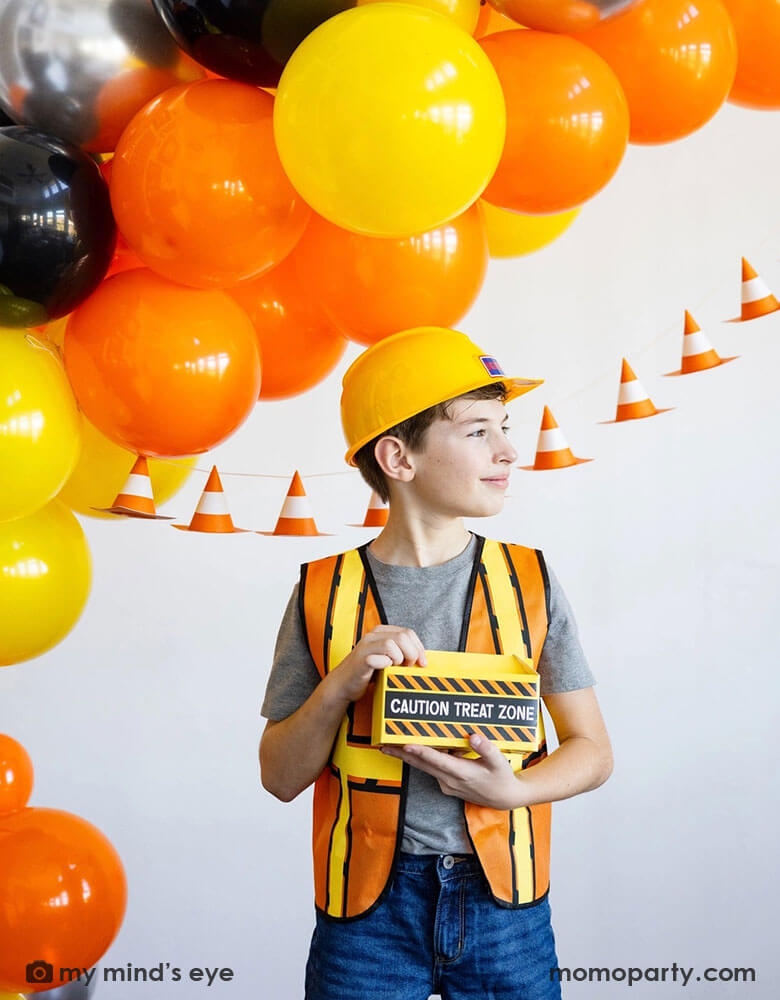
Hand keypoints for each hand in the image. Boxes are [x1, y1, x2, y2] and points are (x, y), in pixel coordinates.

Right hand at [331, 625, 426, 704]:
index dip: (419, 648)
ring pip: (393, 644)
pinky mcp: (362, 658)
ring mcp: (366, 646)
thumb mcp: (385, 658)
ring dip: (400, 659)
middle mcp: (373, 636)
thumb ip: (400, 653)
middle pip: (403, 636)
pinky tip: (384, 670)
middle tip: (408, 666)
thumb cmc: (365, 672)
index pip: (408, 633)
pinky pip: (382, 657)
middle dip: (412, 653)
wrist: (343, 685)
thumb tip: (421, 657)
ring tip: (395, 668)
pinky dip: (387, 665)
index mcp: (381, 632)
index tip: (422, 662)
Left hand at [381, 733, 526, 810]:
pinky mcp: (447, 784)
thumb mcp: (500, 762)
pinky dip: (423, 759)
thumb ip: (486, 749)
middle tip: (383, 746)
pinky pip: (432, 769)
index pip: (437, 761)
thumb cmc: (502, 778)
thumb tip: (474, 736)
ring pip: (424, 767)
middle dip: (402, 755)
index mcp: (462, 774)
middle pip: (422, 765)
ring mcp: (446, 784)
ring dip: (407, 757)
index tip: (405, 745)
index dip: (420, 752)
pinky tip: (416, 748)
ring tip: (390, 746)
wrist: (504, 798)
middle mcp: (450, 780)